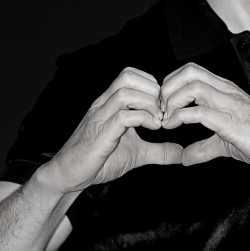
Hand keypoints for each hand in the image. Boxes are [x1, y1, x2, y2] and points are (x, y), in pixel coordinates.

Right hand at [35, 67, 182, 195]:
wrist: (68, 174)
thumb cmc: (97, 161)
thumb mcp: (136, 154)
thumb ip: (158, 151)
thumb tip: (180, 153)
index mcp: (110, 104)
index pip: (131, 75)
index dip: (152, 84)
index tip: (163, 105)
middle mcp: (103, 105)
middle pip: (128, 76)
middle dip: (152, 90)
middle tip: (163, 111)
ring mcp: (100, 117)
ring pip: (125, 92)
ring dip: (149, 103)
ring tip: (158, 121)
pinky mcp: (100, 133)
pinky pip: (122, 116)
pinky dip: (142, 119)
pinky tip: (151, 128)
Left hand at [159, 63, 249, 170]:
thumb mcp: (226, 143)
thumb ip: (204, 147)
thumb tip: (185, 158)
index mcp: (225, 91)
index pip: (191, 71)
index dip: (171, 84)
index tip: (163, 105)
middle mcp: (227, 92)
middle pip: (188, 71)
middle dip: (167, 88)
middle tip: (160, 109)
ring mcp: (230, 104)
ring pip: (192, 86)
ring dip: (171, 101)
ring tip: (165, 119)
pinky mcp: (232, 122)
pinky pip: (201, 111)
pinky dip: (180, 117)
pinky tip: (174, 126)